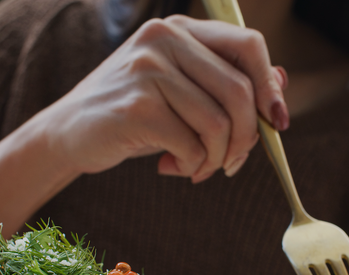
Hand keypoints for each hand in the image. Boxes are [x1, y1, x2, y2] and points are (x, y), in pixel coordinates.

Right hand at [37, 15, 288, 182]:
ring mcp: (148, 71)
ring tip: (196, 170)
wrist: (67, 133)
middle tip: (231, 164)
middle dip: (245, 138)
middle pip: (238, 91)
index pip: (248, 46)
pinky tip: (169, 169)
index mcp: (178, 30)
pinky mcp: (137, 107)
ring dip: (216, 159)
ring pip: (218, 124)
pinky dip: (191, 167)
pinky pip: (191, 145)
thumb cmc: (129, 115)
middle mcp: (163, 40)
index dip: (270, 87)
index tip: (277, 122)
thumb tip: (281, 84)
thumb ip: (223, 86)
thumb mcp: (178, 94)